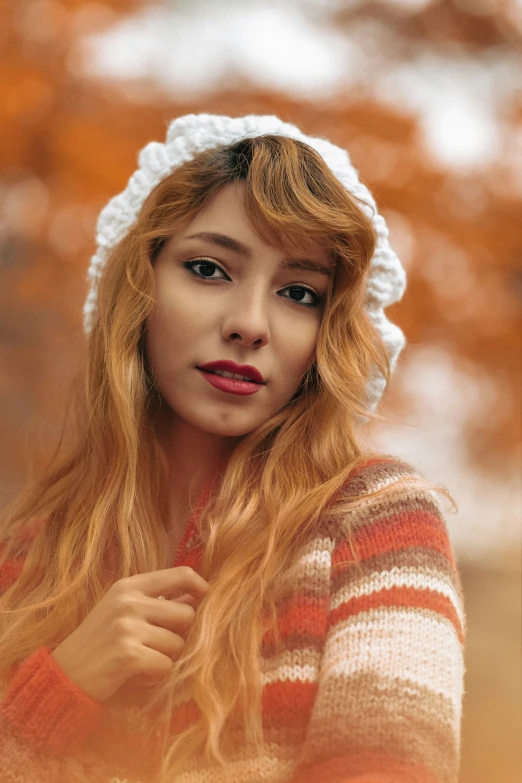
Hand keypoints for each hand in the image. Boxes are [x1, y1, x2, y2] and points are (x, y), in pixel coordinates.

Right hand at [50, 567, 208, 702]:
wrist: (63, 676)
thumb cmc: (98, 643)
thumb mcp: (122, 612)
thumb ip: (156, 603)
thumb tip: (196, 598)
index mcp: (129, 586)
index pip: (181, 575)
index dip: (200, 587)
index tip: (204, 599)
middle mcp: (128, 602)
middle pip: (187, 615)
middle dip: (178, 635)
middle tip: (156, 644)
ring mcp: (127, 627)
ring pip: (178, 644)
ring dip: (166, 657)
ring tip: (141, 659)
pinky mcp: (128, 655)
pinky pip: (166, 666)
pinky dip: (156, 675)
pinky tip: (136, 673)